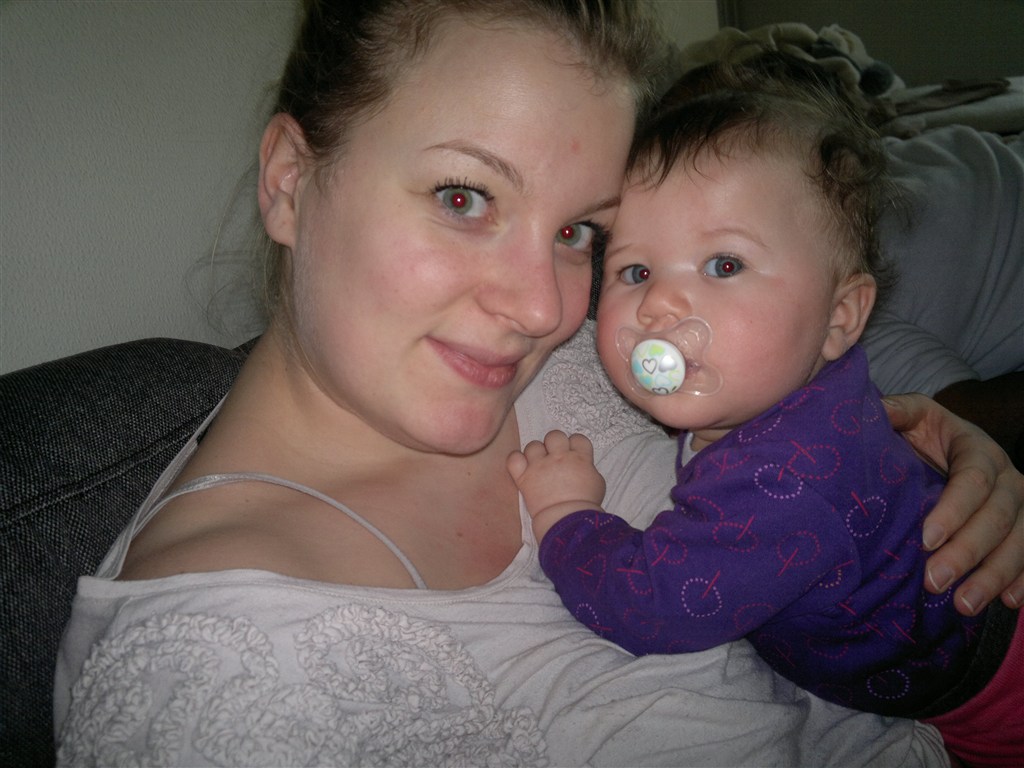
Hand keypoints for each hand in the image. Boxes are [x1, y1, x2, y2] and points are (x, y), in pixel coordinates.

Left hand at [508, 430, 606, 540]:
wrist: (567, 519)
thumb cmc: (585, 505)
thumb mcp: (597, 483)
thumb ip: (588, 468)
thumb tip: (582, 466)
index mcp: (579, 458)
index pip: (578, 438)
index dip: (574, 444)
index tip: (572, 454)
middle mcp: (558, 457)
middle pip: (554, 436)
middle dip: (554, 444)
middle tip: (555, 458)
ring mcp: (539, 466)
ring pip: (533, 445)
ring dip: (535, 453)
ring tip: (538, 465)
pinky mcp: (524, 477)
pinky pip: (514, 458)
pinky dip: (516, 460)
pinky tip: (522, 467)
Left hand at [884, 393, 1023, 613]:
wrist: (950, 445)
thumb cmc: (924, 433)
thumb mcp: (912, 415)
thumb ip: (896, 412)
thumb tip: (872, 409)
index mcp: (979, 449)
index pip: (974, 479)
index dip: (954, 510)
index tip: (926, 538)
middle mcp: (1008, 478)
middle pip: (997, 517)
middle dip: (968, 553)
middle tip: (935, 581)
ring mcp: (1022, 507)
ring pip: (1020, 542)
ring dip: (995, 576)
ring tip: (965, 605)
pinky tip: (1008, 604)